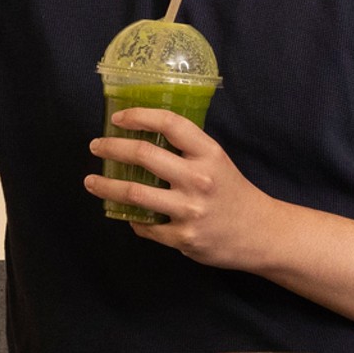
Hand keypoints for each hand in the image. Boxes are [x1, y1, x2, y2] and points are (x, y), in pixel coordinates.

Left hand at [86, 110, 286, 269]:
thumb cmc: (234, 193)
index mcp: (209, 154)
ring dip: (106, 186)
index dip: (139, 116)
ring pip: (134, 193)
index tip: (118, 118)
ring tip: (92, 181)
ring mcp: (190, 209)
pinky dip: (133, 219)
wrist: (261, 233)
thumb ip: (188, 150)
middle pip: (143, 155)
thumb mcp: (218, 162)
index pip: (169, 123)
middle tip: (96, 146)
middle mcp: (198, 179)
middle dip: (112, 148)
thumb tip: (144, 136)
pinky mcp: (183, 236)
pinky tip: (129, 215)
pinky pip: (146, 226)